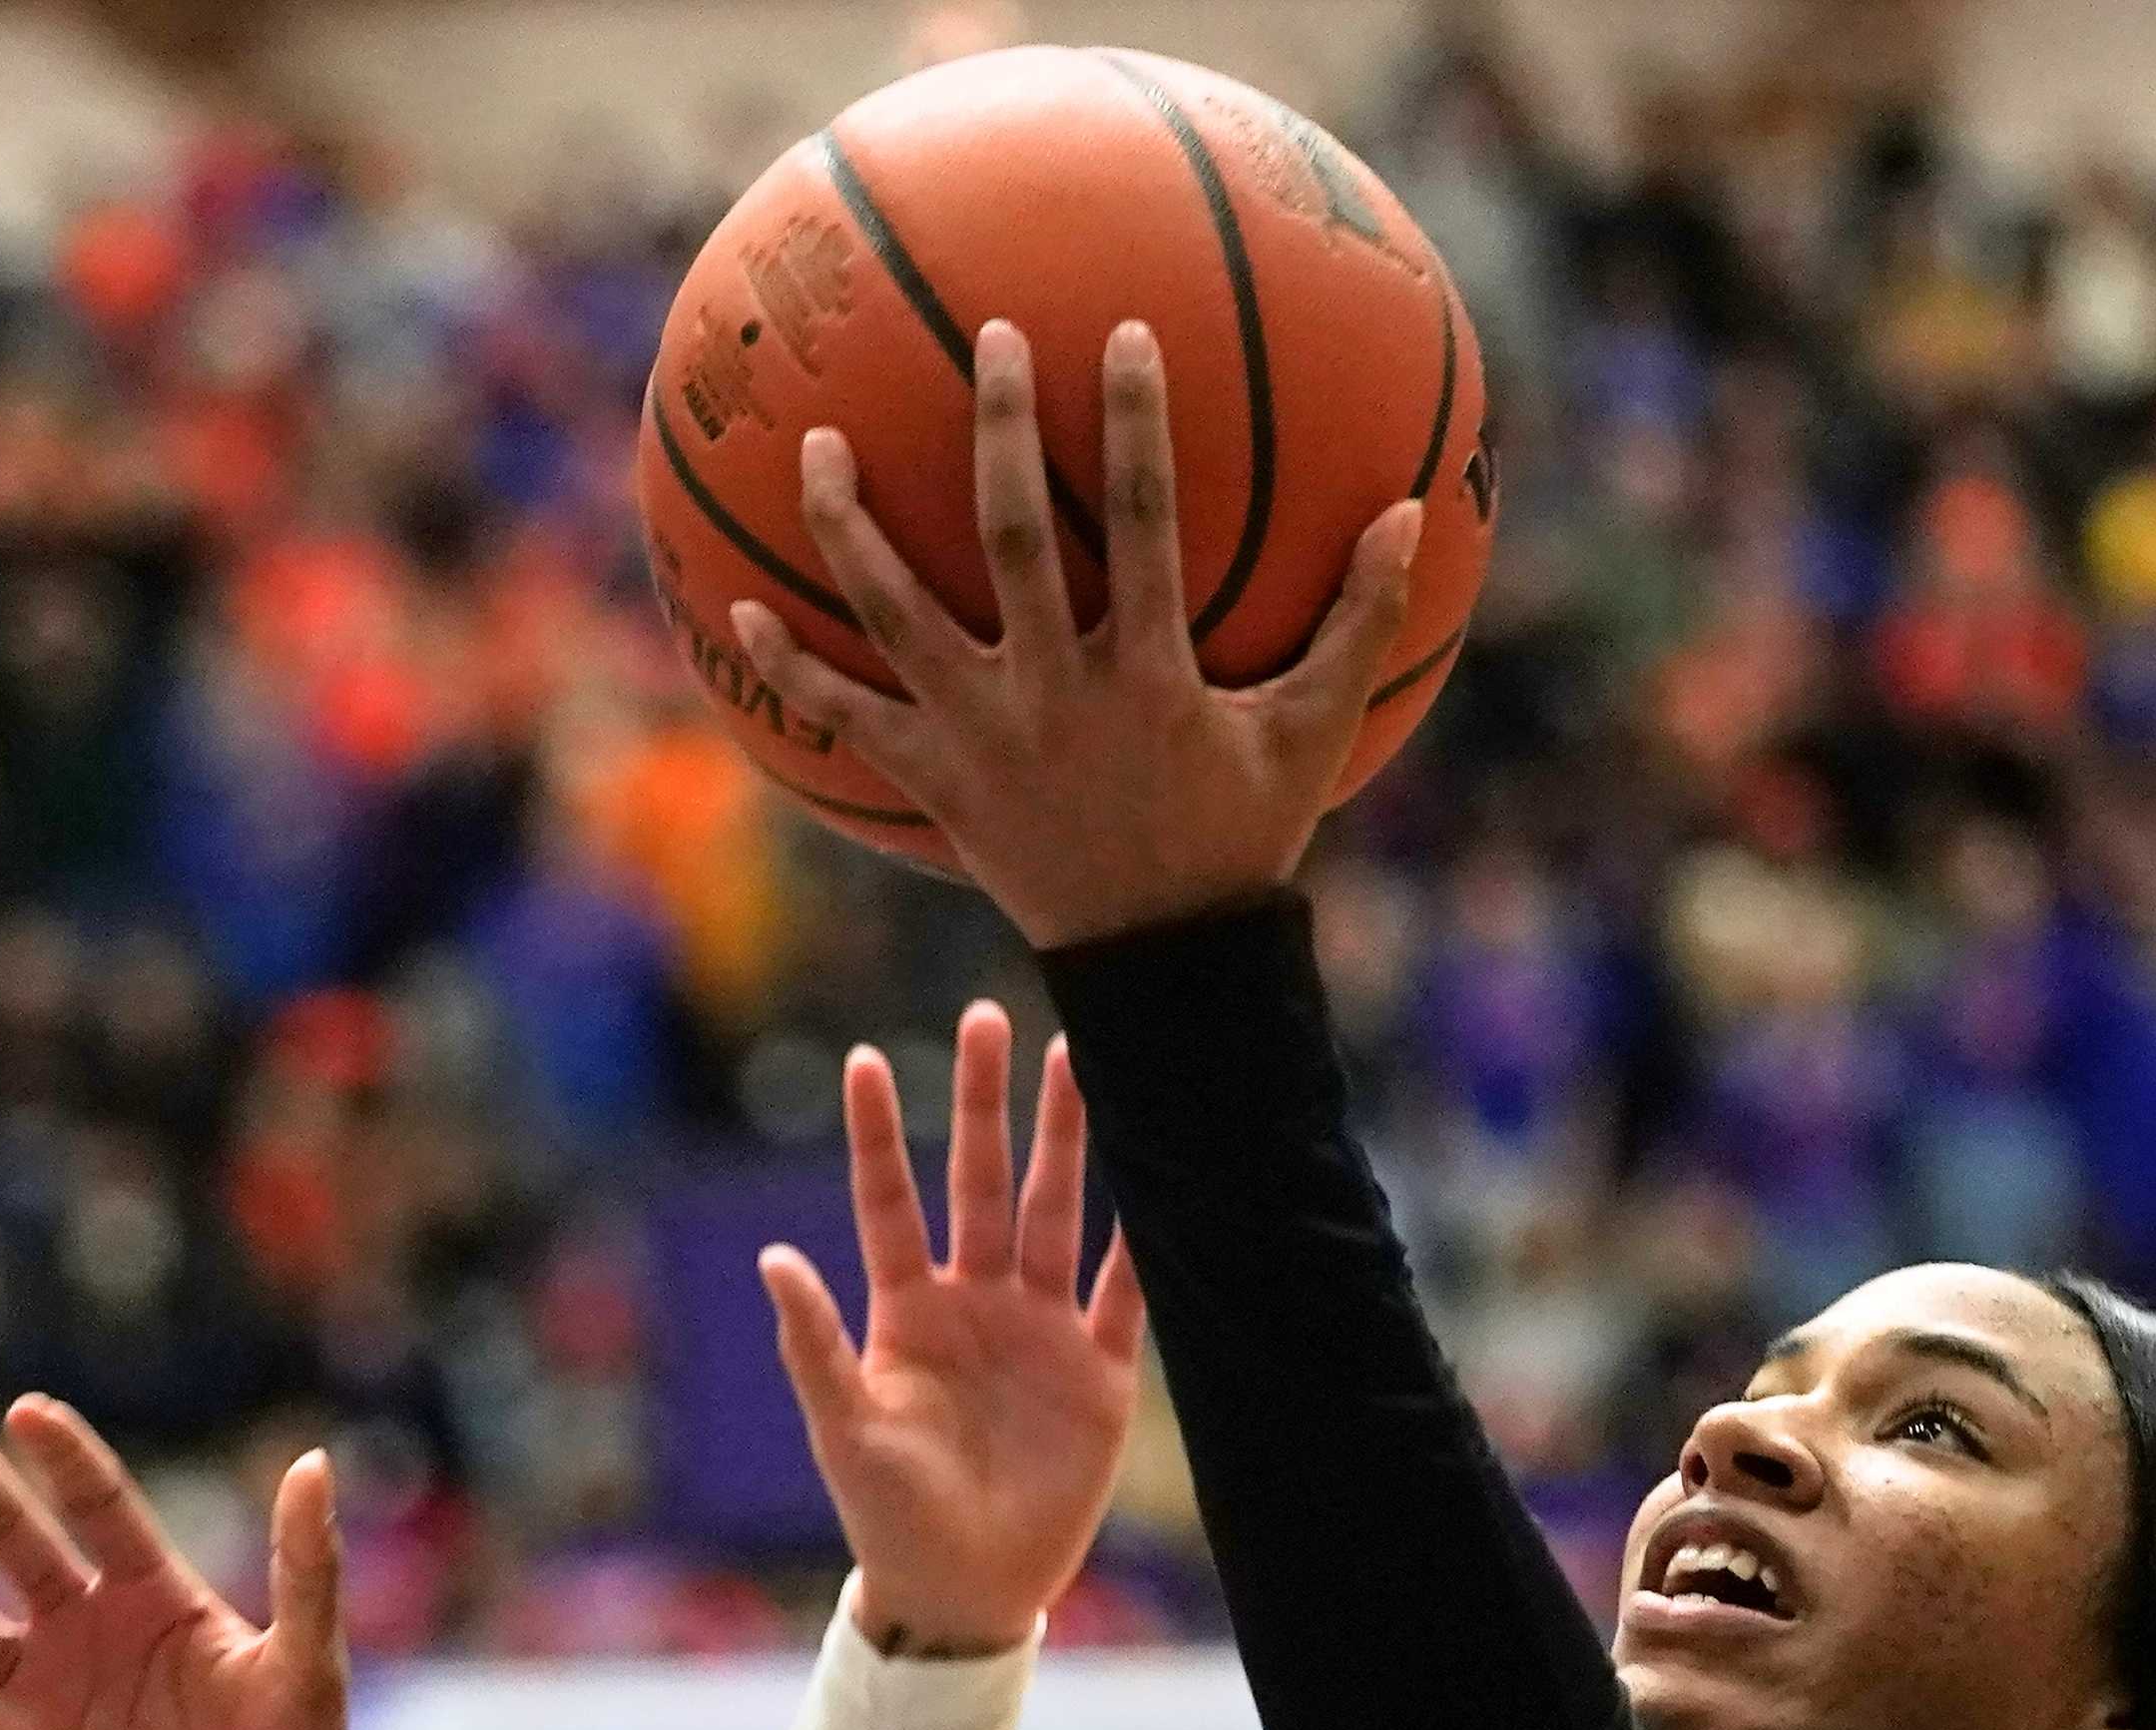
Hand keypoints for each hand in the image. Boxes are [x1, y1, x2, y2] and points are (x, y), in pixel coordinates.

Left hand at [728, 316, 1423, 950]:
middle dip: (1000, 434)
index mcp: (1149, 673)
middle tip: (986, 340)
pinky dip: (790, 672)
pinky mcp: (933, 783)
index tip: (1120, 335)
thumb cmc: (1237, 839)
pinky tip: (739, 615)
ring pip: (901, 617)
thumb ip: (1359, 622)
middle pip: (1015, 541)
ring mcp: (982, 738)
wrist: (1159, 966)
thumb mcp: (1310, 733)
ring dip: (851, 533)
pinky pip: (845, 722)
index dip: (1134, 426)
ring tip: (816, 450)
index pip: (1148, 522)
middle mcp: (1055, 695)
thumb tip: (1416, 513)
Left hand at [766, 1001, 1141, 1652]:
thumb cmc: (888, 1513)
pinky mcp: (1099, 1374)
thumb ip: (814, 1344)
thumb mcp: (844, 1429)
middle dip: (989, 1103)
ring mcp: (1041, 1331)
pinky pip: (1125, 1292)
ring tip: (1080, 1058)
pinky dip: (1142, 1240)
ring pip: (1059, 1213)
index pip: (890, 1202)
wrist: (962, 1591)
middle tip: (990, 1016)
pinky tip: (1161, 1174)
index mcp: (907, 1311)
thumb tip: (771, 1258)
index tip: (864, 1060)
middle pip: (985, 1183)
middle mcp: (977, 1304)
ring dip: (1070, 1141)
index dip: (881, 1135)